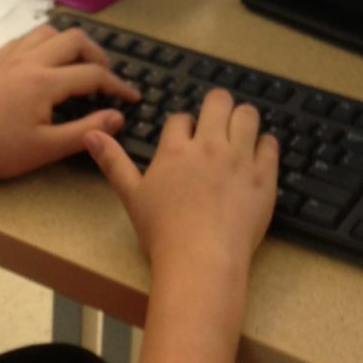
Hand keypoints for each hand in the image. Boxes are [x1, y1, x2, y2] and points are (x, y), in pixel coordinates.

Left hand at [0, 23, 141, 182]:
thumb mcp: (45, 149)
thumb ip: (85, 132)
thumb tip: (117, 118)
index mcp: (44, 82)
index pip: (93, 74)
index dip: (118, 86)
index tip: (132, 98)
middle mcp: (29, 60)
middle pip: (75, 39)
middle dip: (99, 55)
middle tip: (107, 78)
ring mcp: (9, 56)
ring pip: (50, 32)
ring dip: (71, 44)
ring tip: (80, 66)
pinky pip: (28, 39)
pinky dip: (46, 44)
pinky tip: (46, 65)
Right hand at [85, 89, 277, 278]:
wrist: (201, 260)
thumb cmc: (163, 233)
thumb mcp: (131, 197)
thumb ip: (113, 162)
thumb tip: (91, 135)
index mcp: (175, 150)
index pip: (181, 118)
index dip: (184, 126)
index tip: (185, 139)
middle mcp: (208, 146)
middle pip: (218, 102)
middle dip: (217, 107)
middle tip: (217, 123)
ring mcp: (239, 159)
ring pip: (248, 115)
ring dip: (243, 119)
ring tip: (240, 133)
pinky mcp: (264, 177)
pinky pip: (271, 144)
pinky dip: (265, 144)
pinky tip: (258, 154)